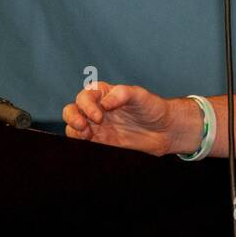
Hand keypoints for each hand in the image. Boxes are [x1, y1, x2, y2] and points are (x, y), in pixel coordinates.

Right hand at [62, 81, 182, 156]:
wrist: (164, 130)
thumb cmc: (153, 108)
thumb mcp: (140, 96)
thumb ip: (122, 94)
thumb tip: (105, 102)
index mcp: (104, 93)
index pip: (85, 96)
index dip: (87, 106)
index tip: (99, 116)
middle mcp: (97, 108)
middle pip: (72, 110)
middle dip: (72, 117)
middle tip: (83, 126)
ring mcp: (97, 126)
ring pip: (73, 127)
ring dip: (74, 131)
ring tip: (88, 135)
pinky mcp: (101, 141)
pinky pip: (82, 141)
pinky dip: (79, 142)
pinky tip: (89, 142)